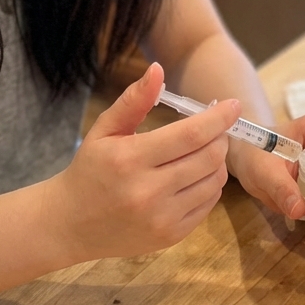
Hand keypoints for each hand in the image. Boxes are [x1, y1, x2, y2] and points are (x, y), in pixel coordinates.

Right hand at [47, 63, 238, 261]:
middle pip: (208, 157)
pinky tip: (195, 174)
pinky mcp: (171, 236)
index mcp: (131, 160)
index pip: (190, 135)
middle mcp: (149, 192)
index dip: (217, 118)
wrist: (71, 224)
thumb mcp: (105, 130)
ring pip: (213, 181)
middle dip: (220, 137)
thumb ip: (134, 100)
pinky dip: (210, 184)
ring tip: (203, 149)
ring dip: (217, 160)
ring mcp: (162, 218)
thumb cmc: (89, 169)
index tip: (233, 104)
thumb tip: (158, 69)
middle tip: (216, 127)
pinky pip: (208, 204)